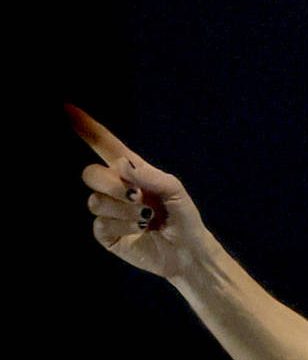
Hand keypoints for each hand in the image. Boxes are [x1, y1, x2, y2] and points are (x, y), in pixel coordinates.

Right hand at [71, 107, 209, 279]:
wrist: (189, 252)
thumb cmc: (183, 217)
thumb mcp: (173, 190)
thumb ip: (149, 175)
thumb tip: (121, 165)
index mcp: (131, 172)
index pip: (103, 145)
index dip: (86, 127)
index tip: (67, 107)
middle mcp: (114, 189)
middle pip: (90, 174)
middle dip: (111, 184)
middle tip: (137, 196)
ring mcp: (108, 211)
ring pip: (95, 201)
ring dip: (123, 209)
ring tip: (147, 217)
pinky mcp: (106, 234)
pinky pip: (100, 224)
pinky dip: (123, 225)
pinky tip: (140, 229)